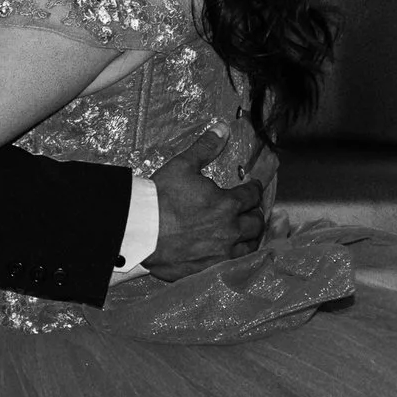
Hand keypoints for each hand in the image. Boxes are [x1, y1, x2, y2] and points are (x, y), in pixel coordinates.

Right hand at [144, 128, 264, 281]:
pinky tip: (231, 253)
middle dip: (255, 214)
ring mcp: (221, 252)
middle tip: (251, 211)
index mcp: (227, 203)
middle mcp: (230, 230)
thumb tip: (222, 128)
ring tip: (246, 233)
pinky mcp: (209, 268)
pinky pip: (233, 264)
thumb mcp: (182, 166)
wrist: (140, 230)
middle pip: (256, 223)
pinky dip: (236, 257)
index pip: (251, 195)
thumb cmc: (161, 197)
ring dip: (251, 238)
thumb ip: (205, 147)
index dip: (255, 189)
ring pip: (249, 247)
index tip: (253, 187)